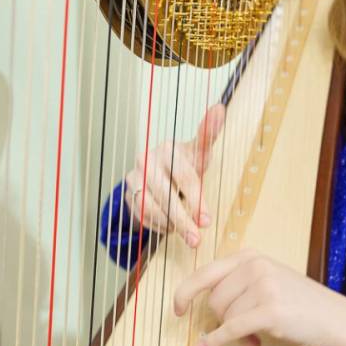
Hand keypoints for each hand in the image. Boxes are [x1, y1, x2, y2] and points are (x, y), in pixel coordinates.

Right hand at [122, 103, 225, 248]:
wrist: (157, 171)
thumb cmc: (183, 163)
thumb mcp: (199, 152)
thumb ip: (208, 134)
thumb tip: (219, 107)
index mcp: (169, 148)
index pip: (185, 176)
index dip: (196, 199)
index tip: (206, 220)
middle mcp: (148, 158)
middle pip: (168, 194)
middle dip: (185, 219)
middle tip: (198, 237)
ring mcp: (134, 176)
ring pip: (151, 206)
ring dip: (171, 224)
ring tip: (188, 236)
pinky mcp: (127, 192)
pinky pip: (142, 214)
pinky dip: (158, 224)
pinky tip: (170, 227)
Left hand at [172, 250, 345, 345]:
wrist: (333, 319)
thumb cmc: (298, 303)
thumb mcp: (267, 280)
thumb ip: (237, 283)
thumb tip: (200, 301)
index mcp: (251, 256)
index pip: (205, 273)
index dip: (185, 292)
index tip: (177, 309)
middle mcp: (255, 266)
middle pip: (214, 300)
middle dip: (222, 319)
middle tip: (242, 330)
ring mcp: (263, 286)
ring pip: (225, 316)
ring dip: (235, 333)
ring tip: (256, 336)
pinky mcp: (270, 311)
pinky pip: (231, 329)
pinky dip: (216, 340)